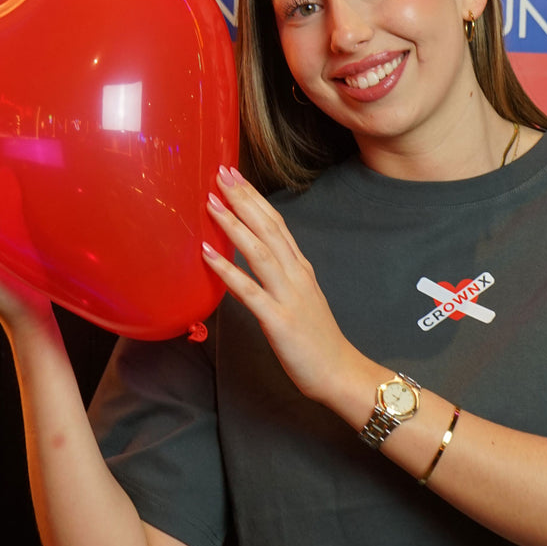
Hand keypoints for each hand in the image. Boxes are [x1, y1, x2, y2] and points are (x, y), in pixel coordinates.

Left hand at [202, 165, 367, 406]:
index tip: (234, 176)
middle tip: (220, 173)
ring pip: (258, 251)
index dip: (254, 197)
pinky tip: (207, 253)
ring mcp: (288, 296)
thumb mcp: (301, 297)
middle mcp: (296, 274)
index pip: (276, 223)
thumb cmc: (317, 339)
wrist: (339, 372)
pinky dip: (227, 269)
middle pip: (267, 227)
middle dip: (243, 199)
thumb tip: (256, 257)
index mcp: (300, 267)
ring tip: (210, 202)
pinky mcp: (278, 320)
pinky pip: (248, 291)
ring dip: (233, 224)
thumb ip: (282, 275)